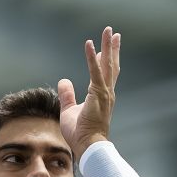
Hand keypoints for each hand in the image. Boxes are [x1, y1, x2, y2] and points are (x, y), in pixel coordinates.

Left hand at [57, 26, 120, 160]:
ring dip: (108, 46)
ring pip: (107, 64)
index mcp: (102, 96)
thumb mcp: (70, 110)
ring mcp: (105, 93)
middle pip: (111, 65)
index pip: (106, 74)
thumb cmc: (81, 133)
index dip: (106, 60)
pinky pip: (95, 71)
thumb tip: (63, 81)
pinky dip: (92, 57)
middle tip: (113, 32)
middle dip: (112, 48)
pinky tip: (90, 44)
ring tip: (108, 30)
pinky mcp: (98, 93)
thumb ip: (67, 95)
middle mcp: (107, 93)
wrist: (89, 146)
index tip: (106, 47)